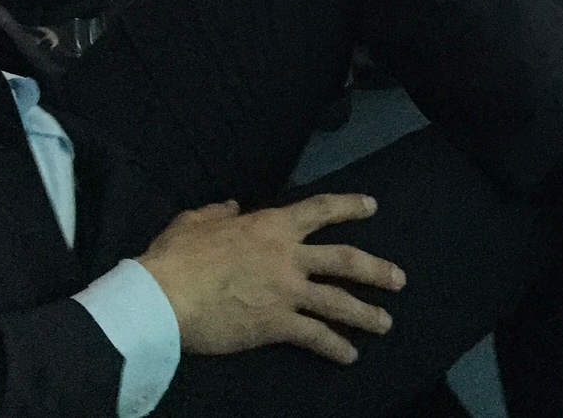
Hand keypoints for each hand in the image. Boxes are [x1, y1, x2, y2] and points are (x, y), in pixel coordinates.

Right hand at [137, 195, 402, 365]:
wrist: (164, 297)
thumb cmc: (176, 257)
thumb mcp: (195, 221)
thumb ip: (218, 213)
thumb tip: (231, 207)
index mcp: (270, 225)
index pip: (320, 210)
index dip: (349, 206)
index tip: (372, 206)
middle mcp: (288, 256)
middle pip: (344, 260)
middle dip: (376, 270)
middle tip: (398, 279)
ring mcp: (286, 292)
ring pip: (338, 302)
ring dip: (366, 313)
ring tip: (386, 324)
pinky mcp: (277, 325)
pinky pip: (315, 337)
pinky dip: (335, 347)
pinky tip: (350, 356)